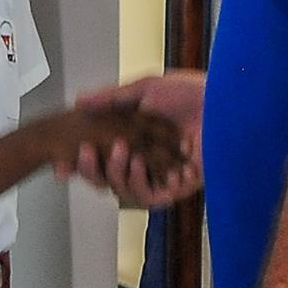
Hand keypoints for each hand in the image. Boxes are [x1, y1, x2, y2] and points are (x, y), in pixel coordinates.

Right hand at [59, 71, 205, 205]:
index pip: (103, 160)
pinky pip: (154, 198)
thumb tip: (79, 101)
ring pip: (130, 193)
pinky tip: (137, 163)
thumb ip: (112, 98)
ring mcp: (166, 175)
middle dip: (93, 170)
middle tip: (86, 151)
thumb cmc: (192, 92)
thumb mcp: (145, 89)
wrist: (224, 100)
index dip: (83, 162)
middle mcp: (150, 162)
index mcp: (138, 141)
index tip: (63, 160)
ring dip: (117, 175)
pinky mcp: (184, 185)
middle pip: (111, 180)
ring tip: (120, 153)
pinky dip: (140, 183)